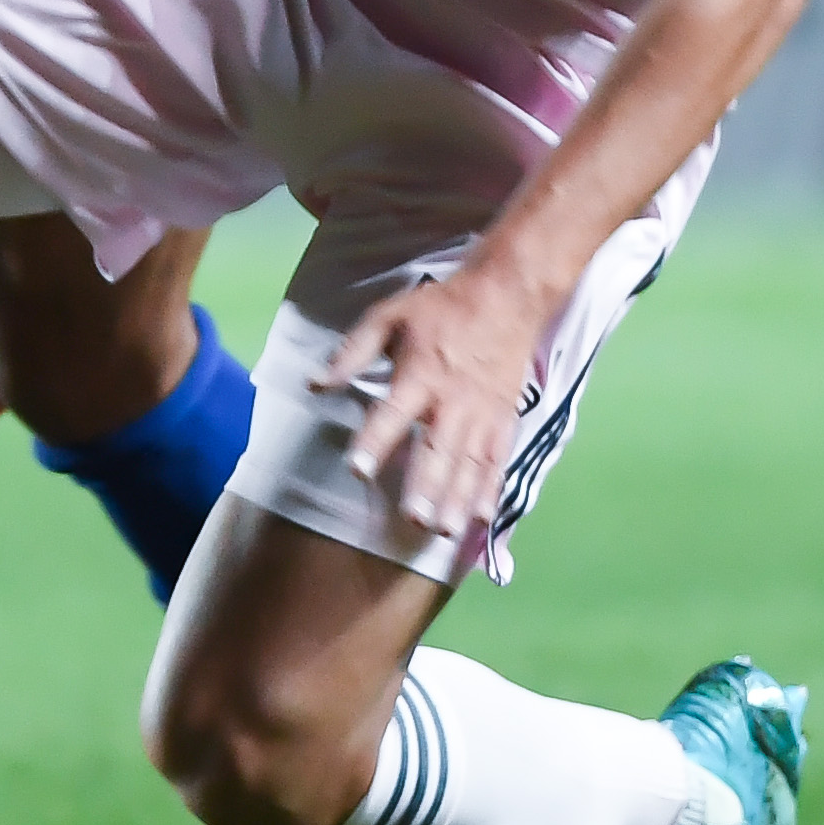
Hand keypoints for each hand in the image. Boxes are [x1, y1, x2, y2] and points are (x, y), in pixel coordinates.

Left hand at [323, 261, 562, 542]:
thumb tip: (315, 384)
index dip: (375, 441)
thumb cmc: (440, 307)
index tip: (358, 470)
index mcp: (420, 373)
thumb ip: (353, 351)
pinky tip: (481, 518)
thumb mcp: (390, 314)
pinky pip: (497, 459)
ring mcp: (483, 412)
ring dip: (457, 498)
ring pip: (469, 462)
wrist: (508, 294)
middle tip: (413, 519)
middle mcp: (452, 399)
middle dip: (426, 484)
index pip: (393, 412)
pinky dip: (491, 489)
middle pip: (438, 447)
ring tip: (442, 530)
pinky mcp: (504, 418)